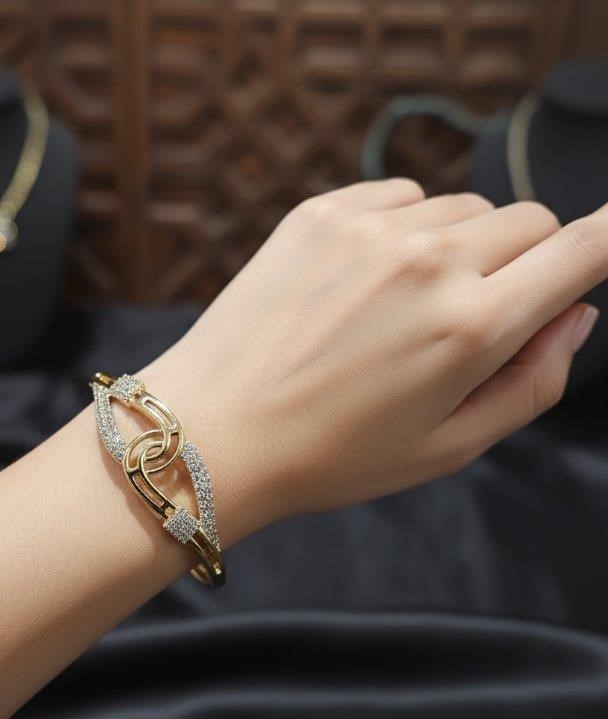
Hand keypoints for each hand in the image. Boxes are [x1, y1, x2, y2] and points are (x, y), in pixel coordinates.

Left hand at [141, 179, 602, 540]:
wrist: (214, 429)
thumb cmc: (331, 456)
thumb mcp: (447, 447)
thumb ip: (532, 382)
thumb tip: (574, 314)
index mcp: (472, 326)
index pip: (583, 250)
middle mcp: (429, 260)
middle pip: (526, 222)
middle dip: (522, 262)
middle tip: (471, 316)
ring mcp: (370, 227)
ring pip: (462, 209)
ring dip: (457, 246)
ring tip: (400, 307)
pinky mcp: (320, 212)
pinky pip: (399, 196)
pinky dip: (403, 227)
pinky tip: (365, 277)